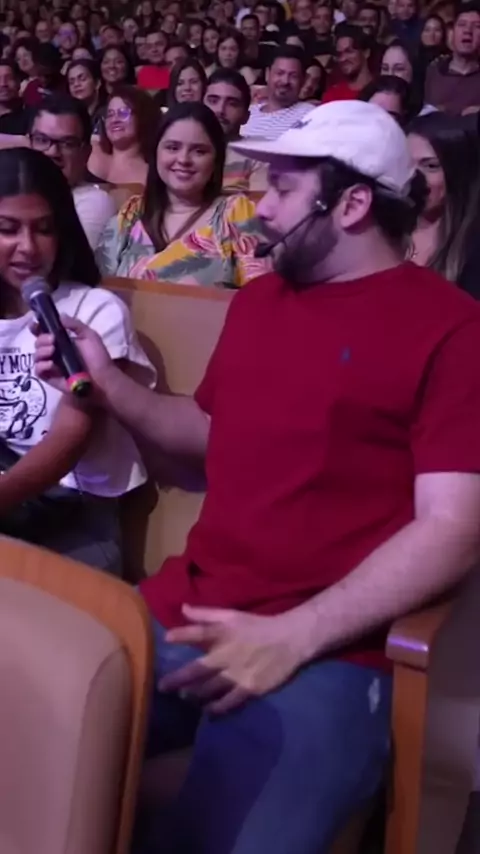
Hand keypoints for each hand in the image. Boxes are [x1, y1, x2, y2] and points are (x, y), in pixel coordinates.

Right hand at [33, 315, 113, 396]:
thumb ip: (75, 325)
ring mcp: (51, 366)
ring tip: (52, 350)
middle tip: (53, 340)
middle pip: (38, 343)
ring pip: (36, 357)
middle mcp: (54, 353)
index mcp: (62, 342)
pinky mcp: (51, 379)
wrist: (103, 378)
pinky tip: (50, 364)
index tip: (34, 325)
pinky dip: (42, 366)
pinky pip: (39, 372)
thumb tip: (60, 316)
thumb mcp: (89, 336)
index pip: (44, 333)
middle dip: (41, 339)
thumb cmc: (98, 357)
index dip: (37, 328)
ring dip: (41, 351)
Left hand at [158, 605, 311, 713]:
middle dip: (178, 679)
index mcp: (223, 632)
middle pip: (198, 669)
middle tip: (163, 687)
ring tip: (185, 697)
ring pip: (210, 688)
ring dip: (194, 695)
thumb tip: (182, 608)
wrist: (290, 639)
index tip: (167, 638)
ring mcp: (238, 673)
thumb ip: (206, 614)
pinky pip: (229, 702)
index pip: (199, 632)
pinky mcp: (250, 687)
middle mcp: (227, 654)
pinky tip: (209, 712)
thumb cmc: (257, 626)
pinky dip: (216, 708)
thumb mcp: (232, 615)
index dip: (182, 635)